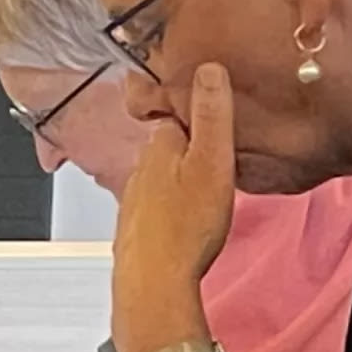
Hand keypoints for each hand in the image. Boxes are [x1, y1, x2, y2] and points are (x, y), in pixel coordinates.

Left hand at [112, 62, 235, 351]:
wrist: (154, 282)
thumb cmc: (185, 226)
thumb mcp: (213, 162)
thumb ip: (211, 116)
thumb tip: (208, 69)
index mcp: (159, 147)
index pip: (177, 115)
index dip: (198, 116)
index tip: (215, 119)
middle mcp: (139, 169)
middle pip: (168, 147)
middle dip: (190, 149)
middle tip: (219, 158)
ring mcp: (133, 199)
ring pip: (160, 177)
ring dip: (180, 179)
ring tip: (205, 190)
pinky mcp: (134, 227)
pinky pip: (156, 207)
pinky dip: (171, 207)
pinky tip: (185, 220)